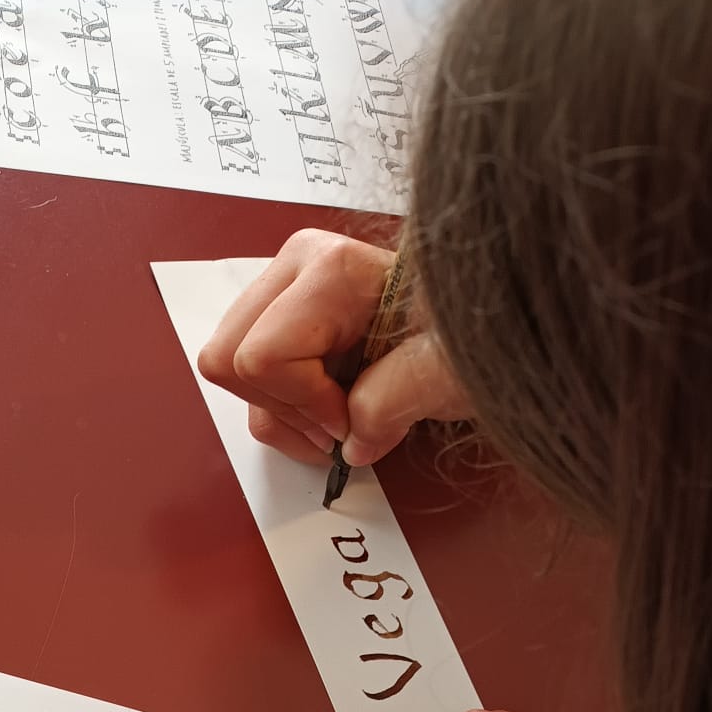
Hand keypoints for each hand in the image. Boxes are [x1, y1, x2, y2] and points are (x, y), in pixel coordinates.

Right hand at [196, 228, 468, 468]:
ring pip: (232, 375)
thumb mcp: (446, 369)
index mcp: (327, 268)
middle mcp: (294, 270)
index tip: (353, 417)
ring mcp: (283, 294)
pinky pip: (250, 382)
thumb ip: (390, 404)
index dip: (306, 405)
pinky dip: (285, 413)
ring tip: (341, 420)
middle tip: (340, 424)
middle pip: (228, 361)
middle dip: (284, 409)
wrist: (483, 312)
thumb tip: (351, 443)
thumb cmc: (474, 324)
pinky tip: (330, 412)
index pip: (262, 358)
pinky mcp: (283, 321)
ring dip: (283, 416)